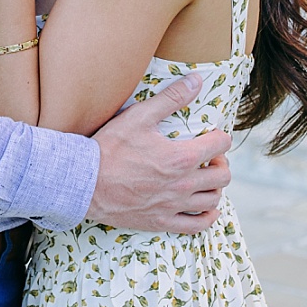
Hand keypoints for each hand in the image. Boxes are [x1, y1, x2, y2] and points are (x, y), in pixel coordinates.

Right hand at [86, 73, 233, 232]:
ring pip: (213, 200)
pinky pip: (196, 226)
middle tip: (208, 158)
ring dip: (214, 188)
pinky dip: (207, 217)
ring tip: (204, 179)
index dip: (220, 136)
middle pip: (223, 175)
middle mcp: (182, 184)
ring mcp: (173, 206)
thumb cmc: (110, 148)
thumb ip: (171, 98)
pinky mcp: (161, 222)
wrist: (83, 183)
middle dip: (220, 163)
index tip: (211, 135)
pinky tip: (205, 208)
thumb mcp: (139, 116)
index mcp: (182, 157)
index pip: (221, 144)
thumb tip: (196, 80)